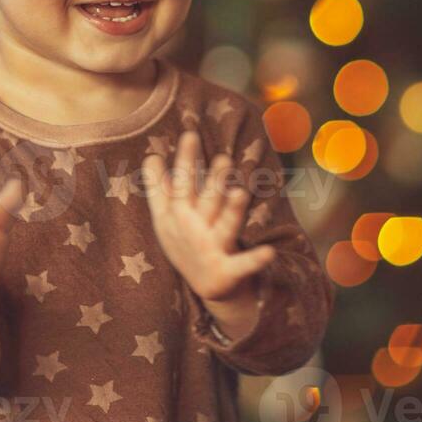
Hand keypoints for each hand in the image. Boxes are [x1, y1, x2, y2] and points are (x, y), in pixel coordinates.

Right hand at [141, 130, 274, 302]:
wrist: (203, 287)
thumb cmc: (184, 243)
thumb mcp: (164, 218)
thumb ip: (158, 188)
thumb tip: (151, 156)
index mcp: (177, 215)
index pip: (181, 183)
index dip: (186, 161)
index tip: (191, 134)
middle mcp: (193, 230)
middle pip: (205, 201)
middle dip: (212, 181)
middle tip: (224, 158)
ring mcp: (211, 250)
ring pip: (224, 226)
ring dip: (232, 211)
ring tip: (240, 193)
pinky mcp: (228, 270)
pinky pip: (243, 264)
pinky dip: (255, 260)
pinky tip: (270, 253)